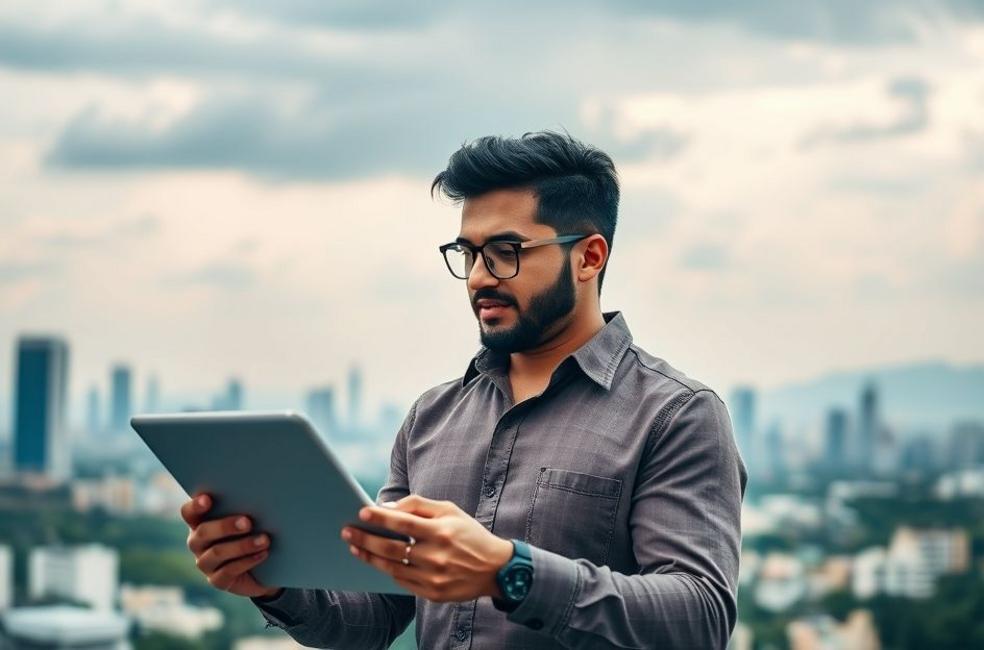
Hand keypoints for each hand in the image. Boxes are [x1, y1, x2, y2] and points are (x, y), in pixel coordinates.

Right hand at [180, 492, 282, 598]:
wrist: (264, 566)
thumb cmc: (254, 532)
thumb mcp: (248, 519)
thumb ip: (244, 508)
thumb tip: (259, 496)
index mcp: (200, 522)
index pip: (189, 513)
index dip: (195, 506)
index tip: (208, 499)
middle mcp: (198, 543)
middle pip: (203, 532)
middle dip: (225, 526)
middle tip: (247, 522)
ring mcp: (205, 563)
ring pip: (217, 553)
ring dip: (242, 545)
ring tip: (264, 539)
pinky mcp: (217, 581)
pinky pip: (228, 571)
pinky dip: (247, 561)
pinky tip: (262, 554)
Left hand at [341, 494, 513, 602]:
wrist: (495, 568)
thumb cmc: (469, 534)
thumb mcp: (450, 511)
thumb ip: (419, 506)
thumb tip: (389, 507)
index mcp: (441, 532)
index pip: (403, 523)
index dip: (380, 517)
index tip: (361, 512)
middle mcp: (436, 556)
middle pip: (391, 547)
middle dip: (365, 538)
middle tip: (347, 531)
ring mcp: (433, 578)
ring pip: (392, 567)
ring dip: (370, 556)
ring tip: (355, 547)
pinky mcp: (432, 593)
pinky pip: (402, 581)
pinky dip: (387, 570)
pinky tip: (376, 561)